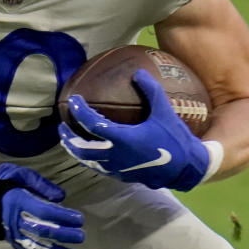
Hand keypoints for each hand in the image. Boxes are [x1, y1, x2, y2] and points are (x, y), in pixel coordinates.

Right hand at [0, 157, 84, 248]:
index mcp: (18, 200)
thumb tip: (61, 197)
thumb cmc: (3, 180)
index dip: (62, 216)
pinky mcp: (11, 239)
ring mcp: (12, 232)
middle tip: (81, 236)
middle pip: (42, 230)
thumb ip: (41, 185)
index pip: (44, 211)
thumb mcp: (22, 174)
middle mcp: (15, 219)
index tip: (79, 219)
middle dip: (63, 235)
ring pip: (36, 245)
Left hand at [58, 69, 210, 190]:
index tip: (73, 100)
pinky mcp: (123, 176)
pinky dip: (89, 159)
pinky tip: (91, 152)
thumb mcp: (164, 111)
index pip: (91, 124)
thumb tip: (138, 72)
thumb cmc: (175, 139)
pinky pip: (99, 168)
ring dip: (76, 150)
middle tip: (61, 126)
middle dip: (68, 138)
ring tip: (70, 141)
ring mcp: (118, 168)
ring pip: (88, 161)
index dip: (79, 111)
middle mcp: (115, 156)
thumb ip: (150, 90)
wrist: (187, 168)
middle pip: (81, 148)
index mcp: (122, 139)